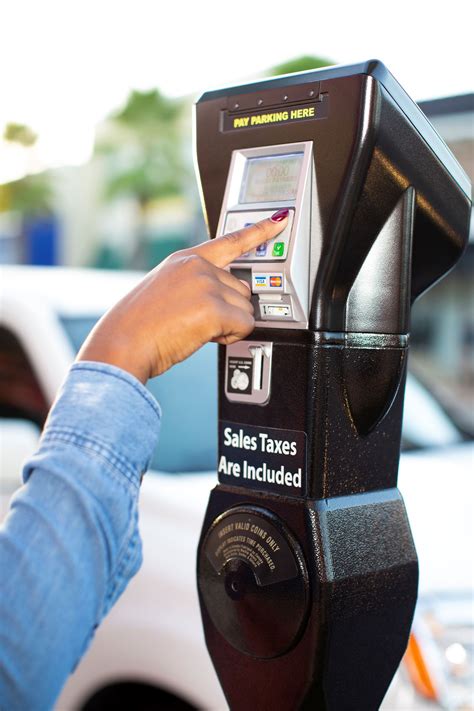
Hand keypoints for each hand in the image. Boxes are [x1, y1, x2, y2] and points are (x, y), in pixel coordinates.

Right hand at [77, 210, 288, 382]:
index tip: (279, 220)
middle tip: (196, 322)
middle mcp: (197, 266)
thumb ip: (194, 288)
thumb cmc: (138, 327)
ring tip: (194, 329)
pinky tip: (204, 337)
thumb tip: (223, 303)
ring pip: (245, 309)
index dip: (259, 231)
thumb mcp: (165, 293)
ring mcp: (206, 284)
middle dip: (228, 310)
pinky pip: (245, 325)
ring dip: (229, 325)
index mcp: (185, 260)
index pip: (229, 241)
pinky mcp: (214, 307)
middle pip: (241, 289)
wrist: (122, 343)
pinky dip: (231, 336)